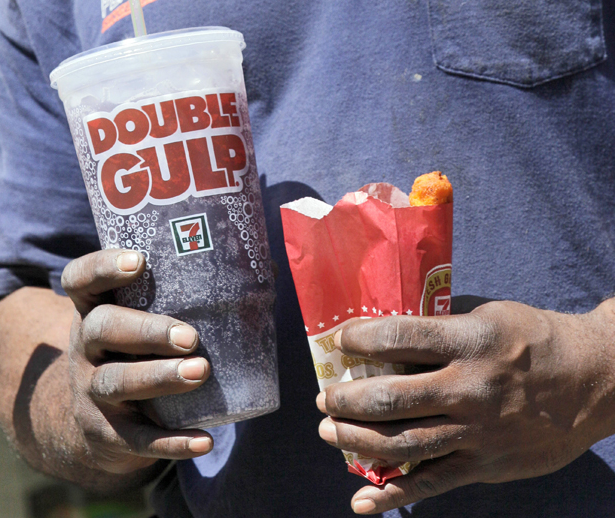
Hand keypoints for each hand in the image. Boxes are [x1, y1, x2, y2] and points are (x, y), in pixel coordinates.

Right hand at [62, 249, 212, 473]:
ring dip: (159, 377)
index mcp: (95, 309)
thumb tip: (266, 269)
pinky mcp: (107, 433)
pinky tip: (204, 440)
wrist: (96, 422)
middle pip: (102, 328)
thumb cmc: (138, 352)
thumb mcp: (143, 320)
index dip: (103, 267)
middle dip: (146, 330)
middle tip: (189, 337)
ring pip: (116, 381)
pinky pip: (136, 439)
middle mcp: (85, 346)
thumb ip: (189, 295)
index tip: (139, 261)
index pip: (81, 279)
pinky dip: (171, 442)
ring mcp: (91, 391)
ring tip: (199, 372)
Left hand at [316, 299, 614, 513]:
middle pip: (392, 397)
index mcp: (470, 341)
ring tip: (329, 432)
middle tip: (325, 398)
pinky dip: (393, 497)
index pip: (399, 338)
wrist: (595, 381)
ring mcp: (478, 431)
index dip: (360, 340)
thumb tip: (383, 339)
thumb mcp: (488, 317)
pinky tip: (361, 504)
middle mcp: (470, 387)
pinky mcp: (486, 465)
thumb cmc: (534, 340)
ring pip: (403, 442)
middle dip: (346, 399)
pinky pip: (432, 484)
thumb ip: (441, 329)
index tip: (341, 342)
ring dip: (356, 440)